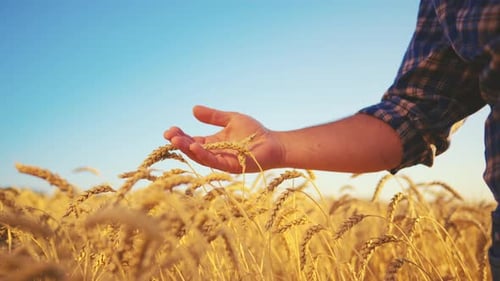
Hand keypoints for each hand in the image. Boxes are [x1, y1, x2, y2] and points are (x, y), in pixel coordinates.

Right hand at [164, 105, 284, 172]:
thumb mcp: (231, 119)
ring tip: (176, 140)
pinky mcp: (230, 166)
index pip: (192, 140)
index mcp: (213, 144)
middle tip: (168, 135)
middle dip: (180, 143)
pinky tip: (195, 145)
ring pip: (200, 156)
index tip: (169, 130)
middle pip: (192, 149)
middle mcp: (215, 154)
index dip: (180, 136)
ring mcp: (222, 161)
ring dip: (187, 149)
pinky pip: (214, 161)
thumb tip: (193, 109)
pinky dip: (203, 154)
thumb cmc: (255, 133)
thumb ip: (213, 116)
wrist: (274, 144)